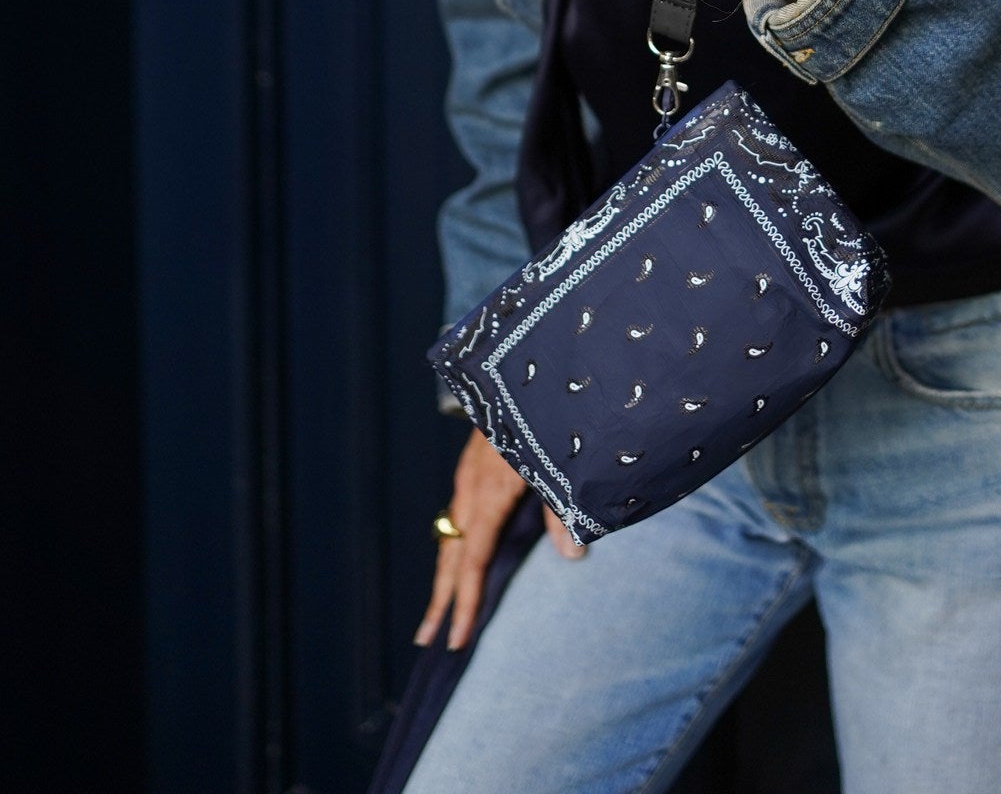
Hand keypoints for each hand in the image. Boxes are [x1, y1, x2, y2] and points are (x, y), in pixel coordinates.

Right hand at [415, 429, 583, 650]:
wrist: (516, 360)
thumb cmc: (544, 411)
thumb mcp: (558, 460)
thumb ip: (563, 509)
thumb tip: (574, 555)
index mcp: (489, 492)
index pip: (473, 560)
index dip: (465, 603)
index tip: (456, 640)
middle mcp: (471, 487)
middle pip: (451, 554)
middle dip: (440, 600)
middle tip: (427, 641)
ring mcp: (469, 475)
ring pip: (451, 534)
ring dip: (445, 573)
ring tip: (438, 609)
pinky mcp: (474, 465)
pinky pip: (458, 514)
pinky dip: (454, 544)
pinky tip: (459, 553)